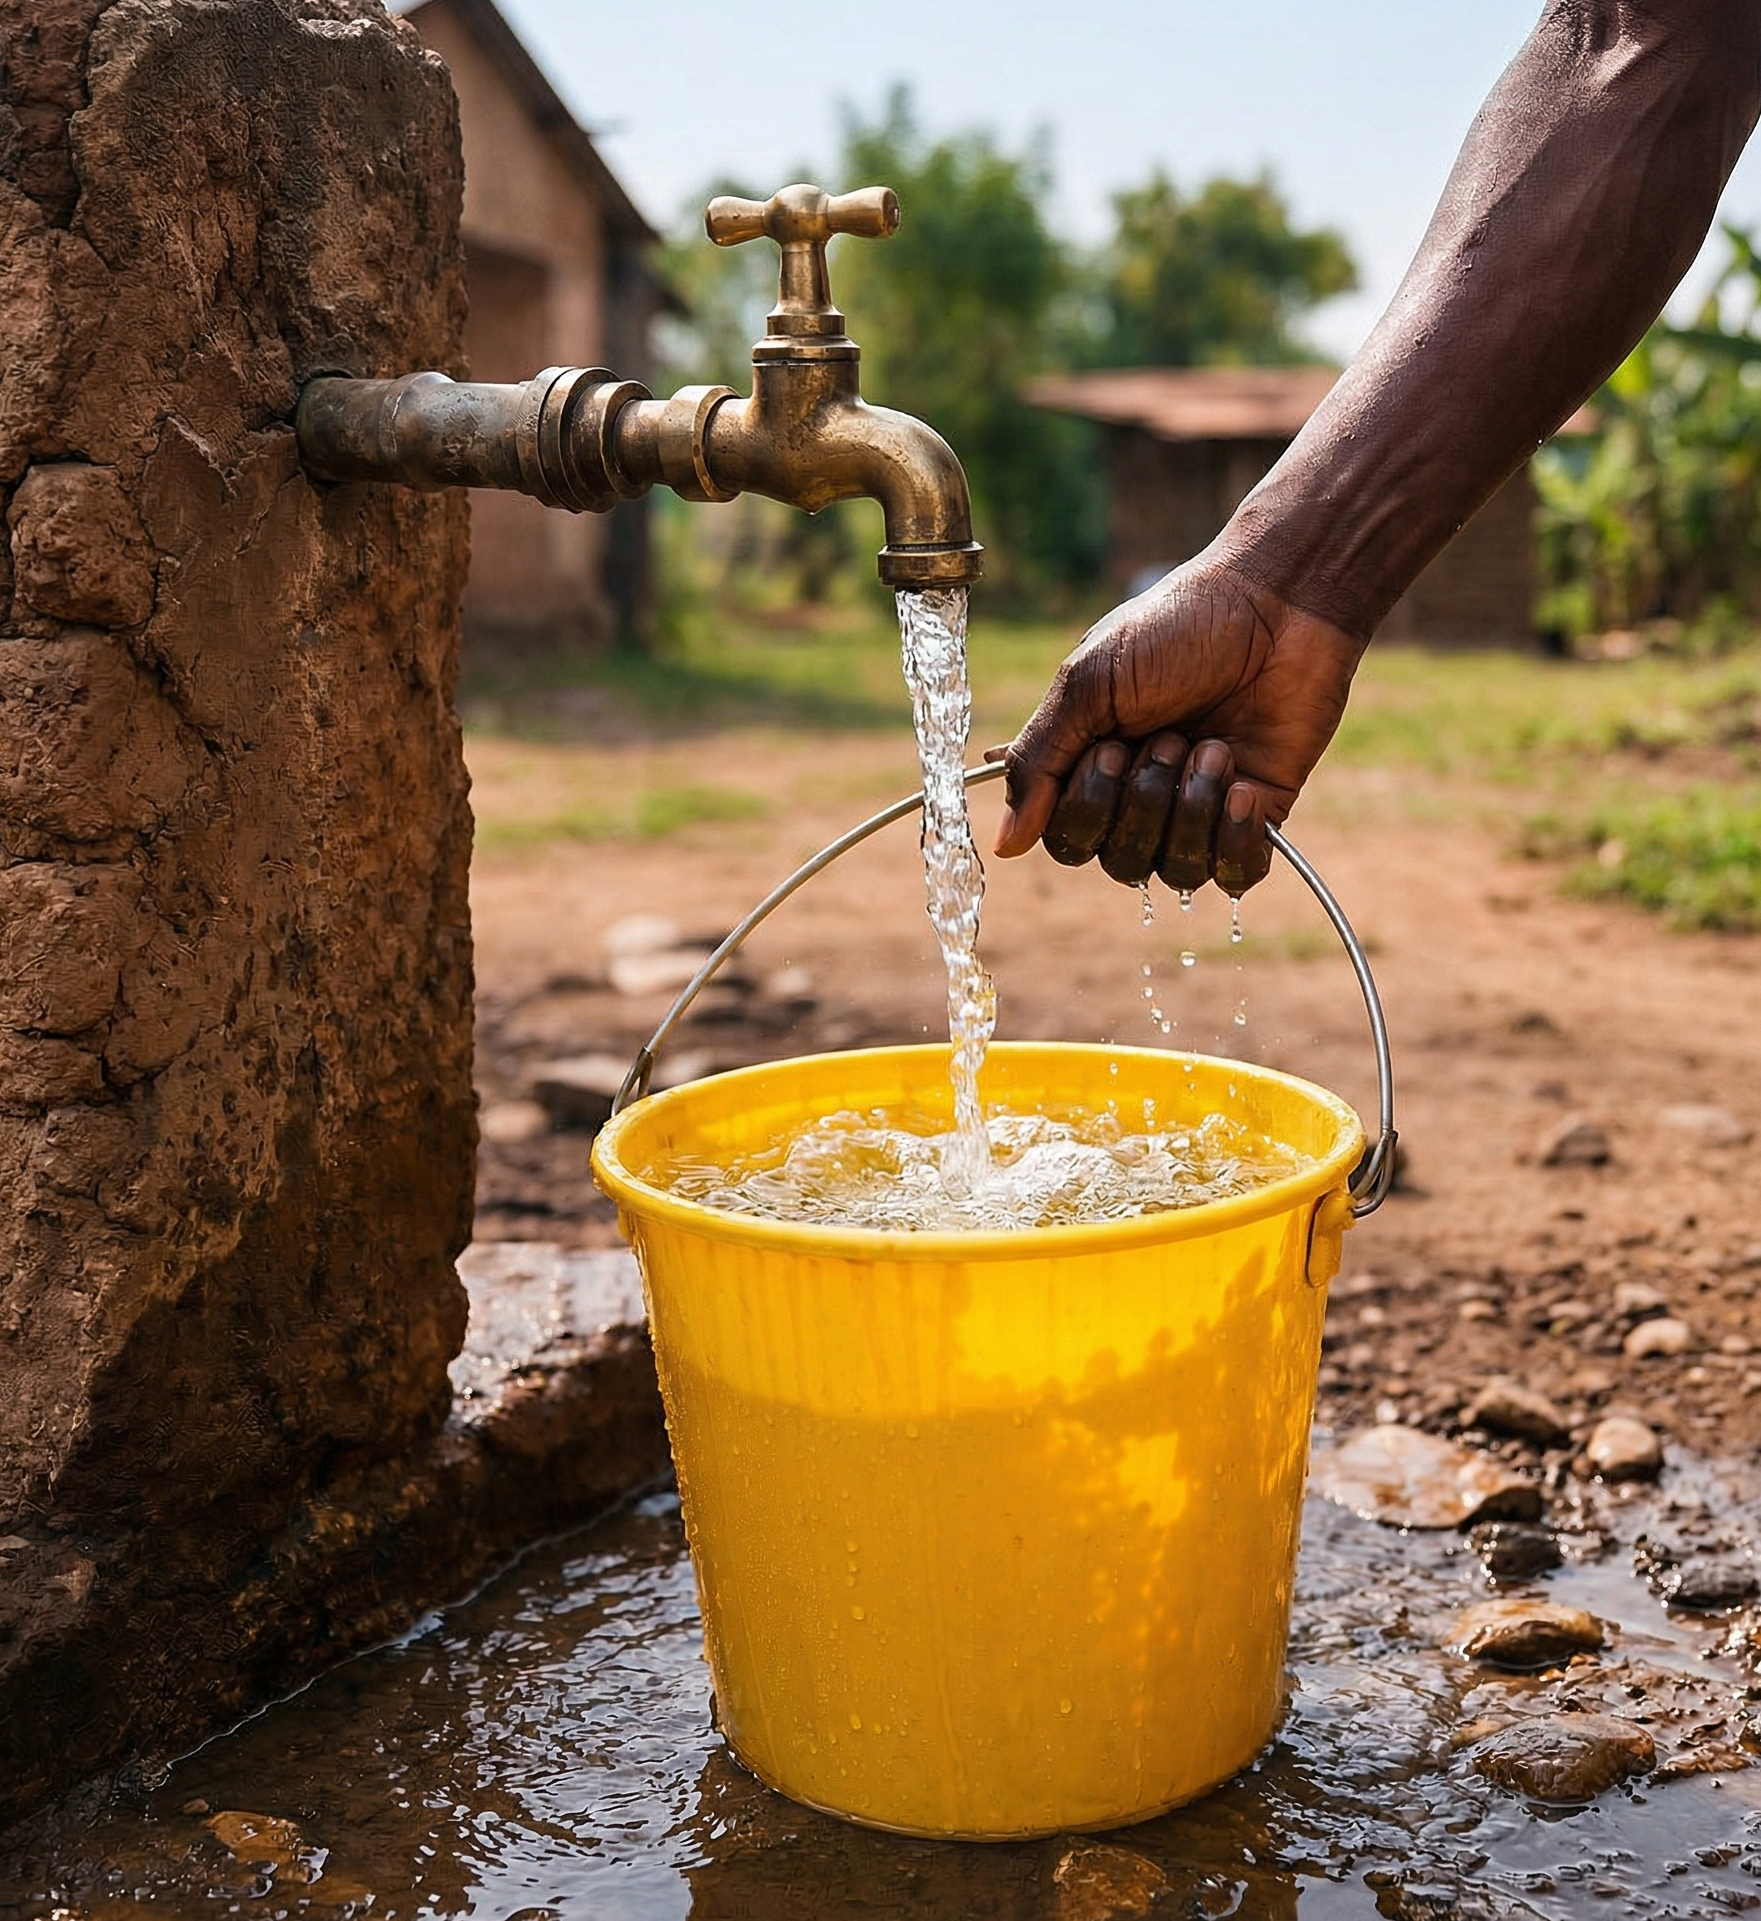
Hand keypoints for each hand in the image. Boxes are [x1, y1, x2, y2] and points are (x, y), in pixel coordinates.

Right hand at [992, 555, 1365, 893]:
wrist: (1276, 604)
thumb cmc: (1175, 629)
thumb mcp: (1087, 686)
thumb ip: (1038, 764)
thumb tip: (1003, 847)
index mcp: (1092, 766)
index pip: (1068, 839)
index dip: (1087, 807)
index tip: (1111, 746)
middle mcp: (1142, 797)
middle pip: (1118, 862)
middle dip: (1143, 800)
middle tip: (1171, 736)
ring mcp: (1201, 810)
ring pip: (1175, 872)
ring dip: (1190, 810)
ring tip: (1213, 747)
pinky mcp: (1258, 815)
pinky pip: (1236, 875)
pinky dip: (1234, 839)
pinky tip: (1242, 789)